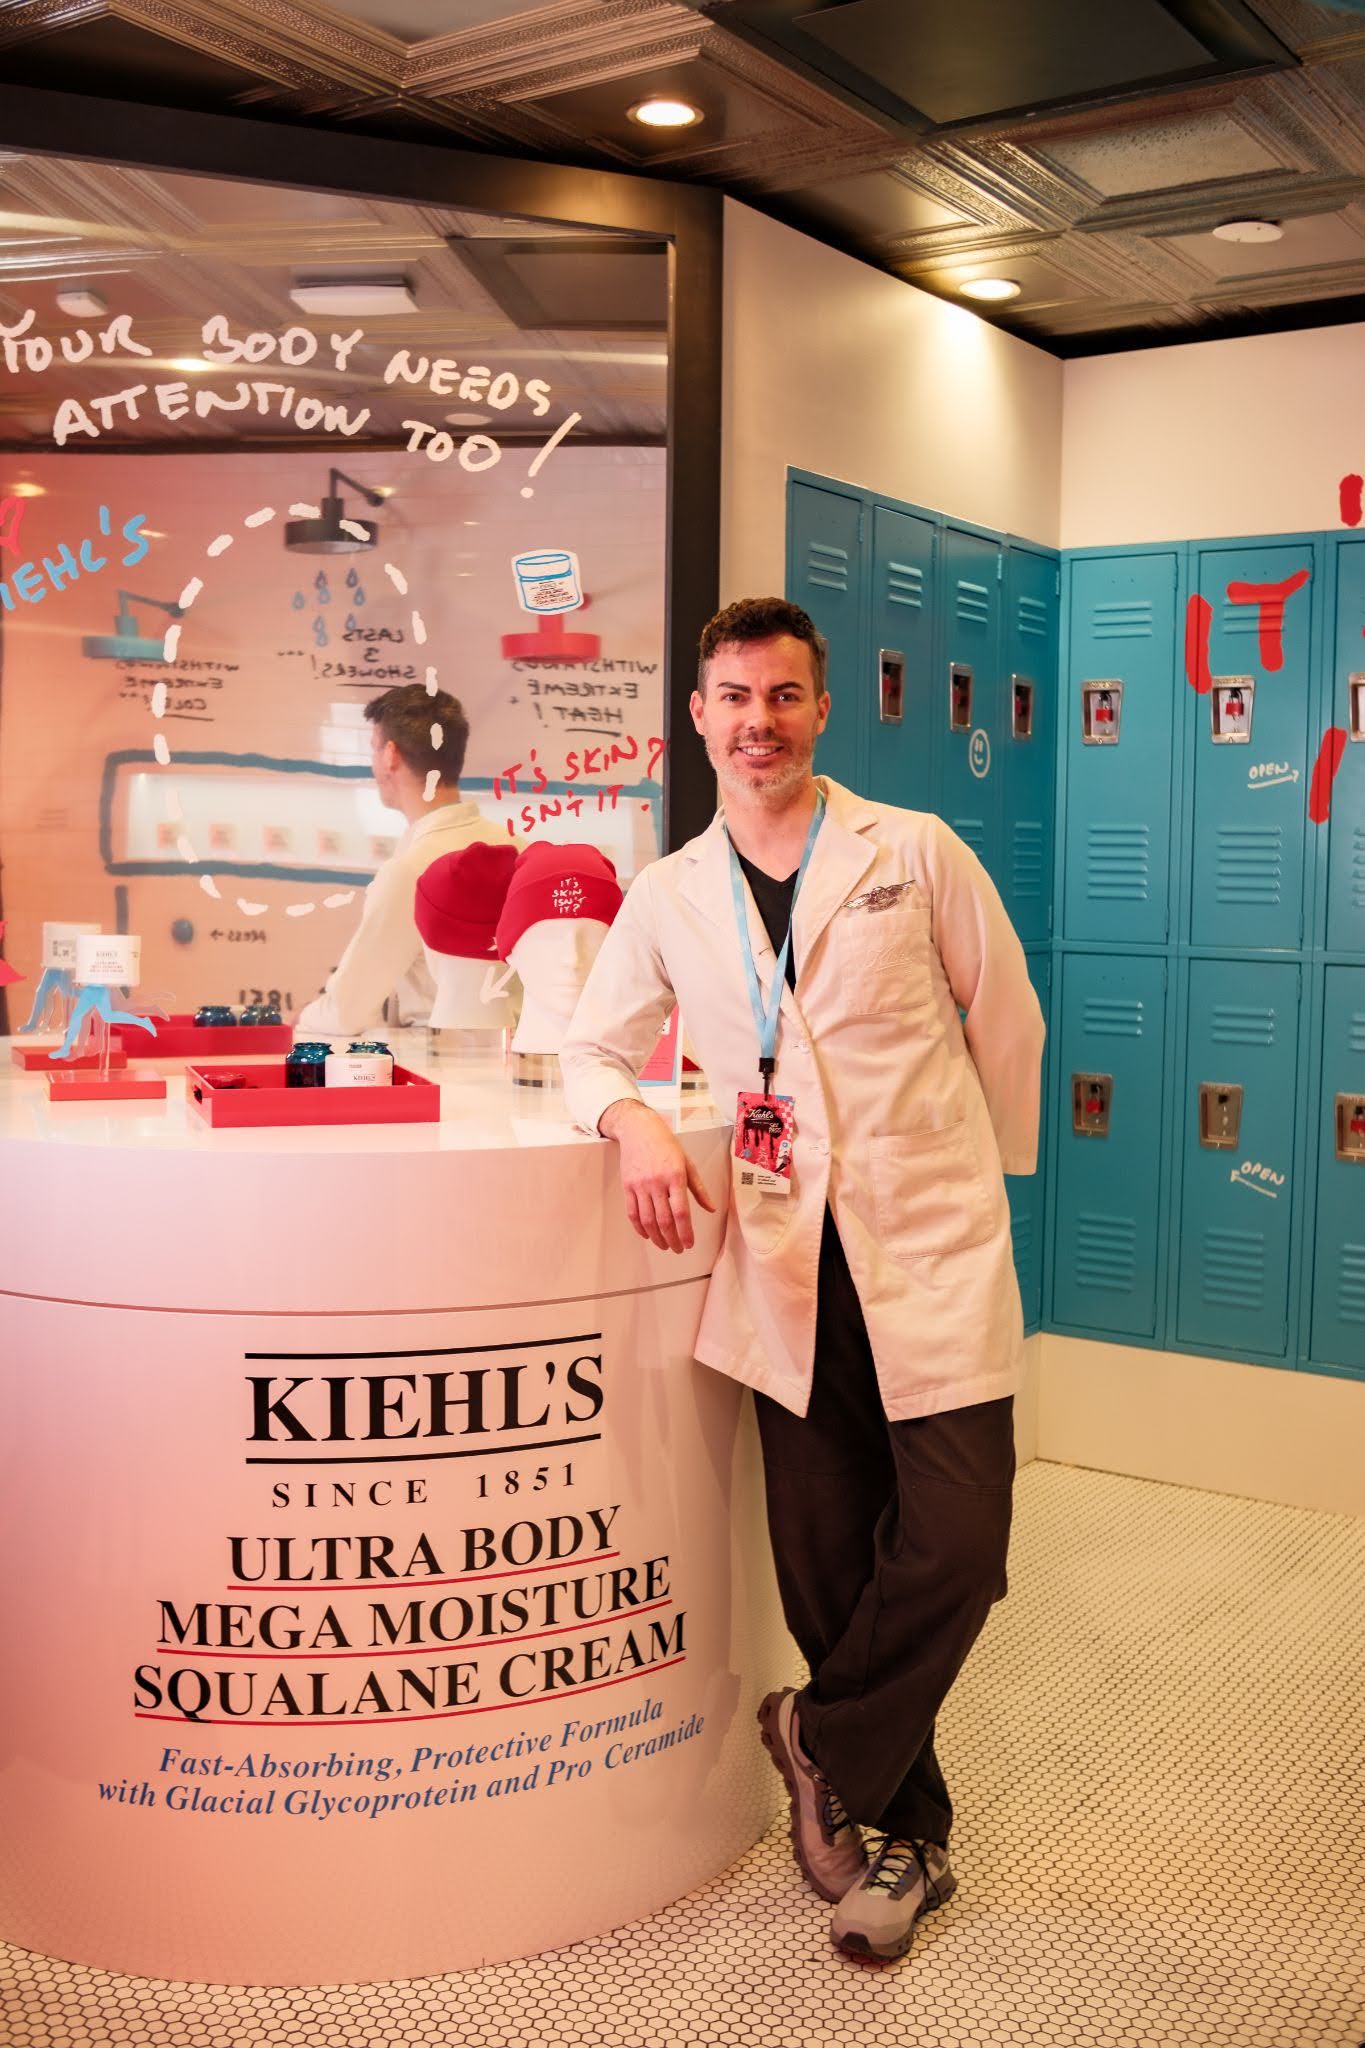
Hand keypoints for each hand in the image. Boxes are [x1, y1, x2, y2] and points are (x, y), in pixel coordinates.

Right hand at [600, 1098, 717, 1253]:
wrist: (639, 1130)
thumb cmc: (666, 1145)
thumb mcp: (688, 1163)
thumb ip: (699, 1189)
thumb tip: (711, 1208)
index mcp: (675, 1177)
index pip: (681, 1212)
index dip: (685, 1232)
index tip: (689, 1244)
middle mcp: (657, 1183)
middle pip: (664, 1220)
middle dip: (672, 1239)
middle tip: (678, 1249)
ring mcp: (640, 1185)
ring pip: (647, 1220)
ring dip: (656, 1237)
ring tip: (664, 1246)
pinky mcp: (628, 1186)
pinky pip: (632, 1213)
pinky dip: (640, 1228)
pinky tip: (647, 1235)